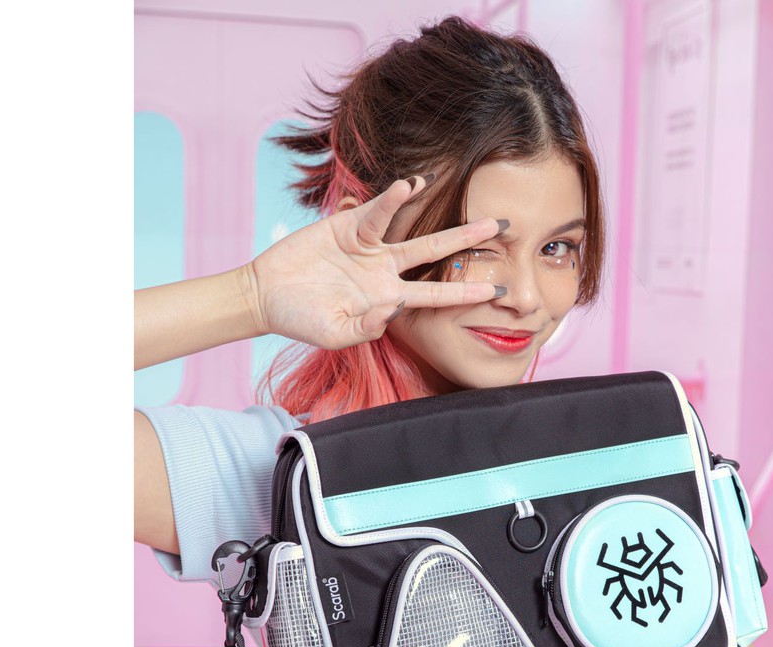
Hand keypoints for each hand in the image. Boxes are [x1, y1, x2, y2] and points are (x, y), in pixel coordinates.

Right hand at [245, 175, 505, 348]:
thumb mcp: (335, 335)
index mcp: (388, 301)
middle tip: (505, 230)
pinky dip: (392, 201)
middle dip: (470, 243)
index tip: (498, 291)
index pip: (436, 297)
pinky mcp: (348, 228)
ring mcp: (370, 249)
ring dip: (445, 222)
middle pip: (437, 256)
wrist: (266, 297)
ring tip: (475, 211)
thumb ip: (365, 328)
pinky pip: (376, 214)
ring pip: (415, 233)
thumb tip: (392, 309)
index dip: (467, 293)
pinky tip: (411, 185)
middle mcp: (385, 272)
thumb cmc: (301, 321)